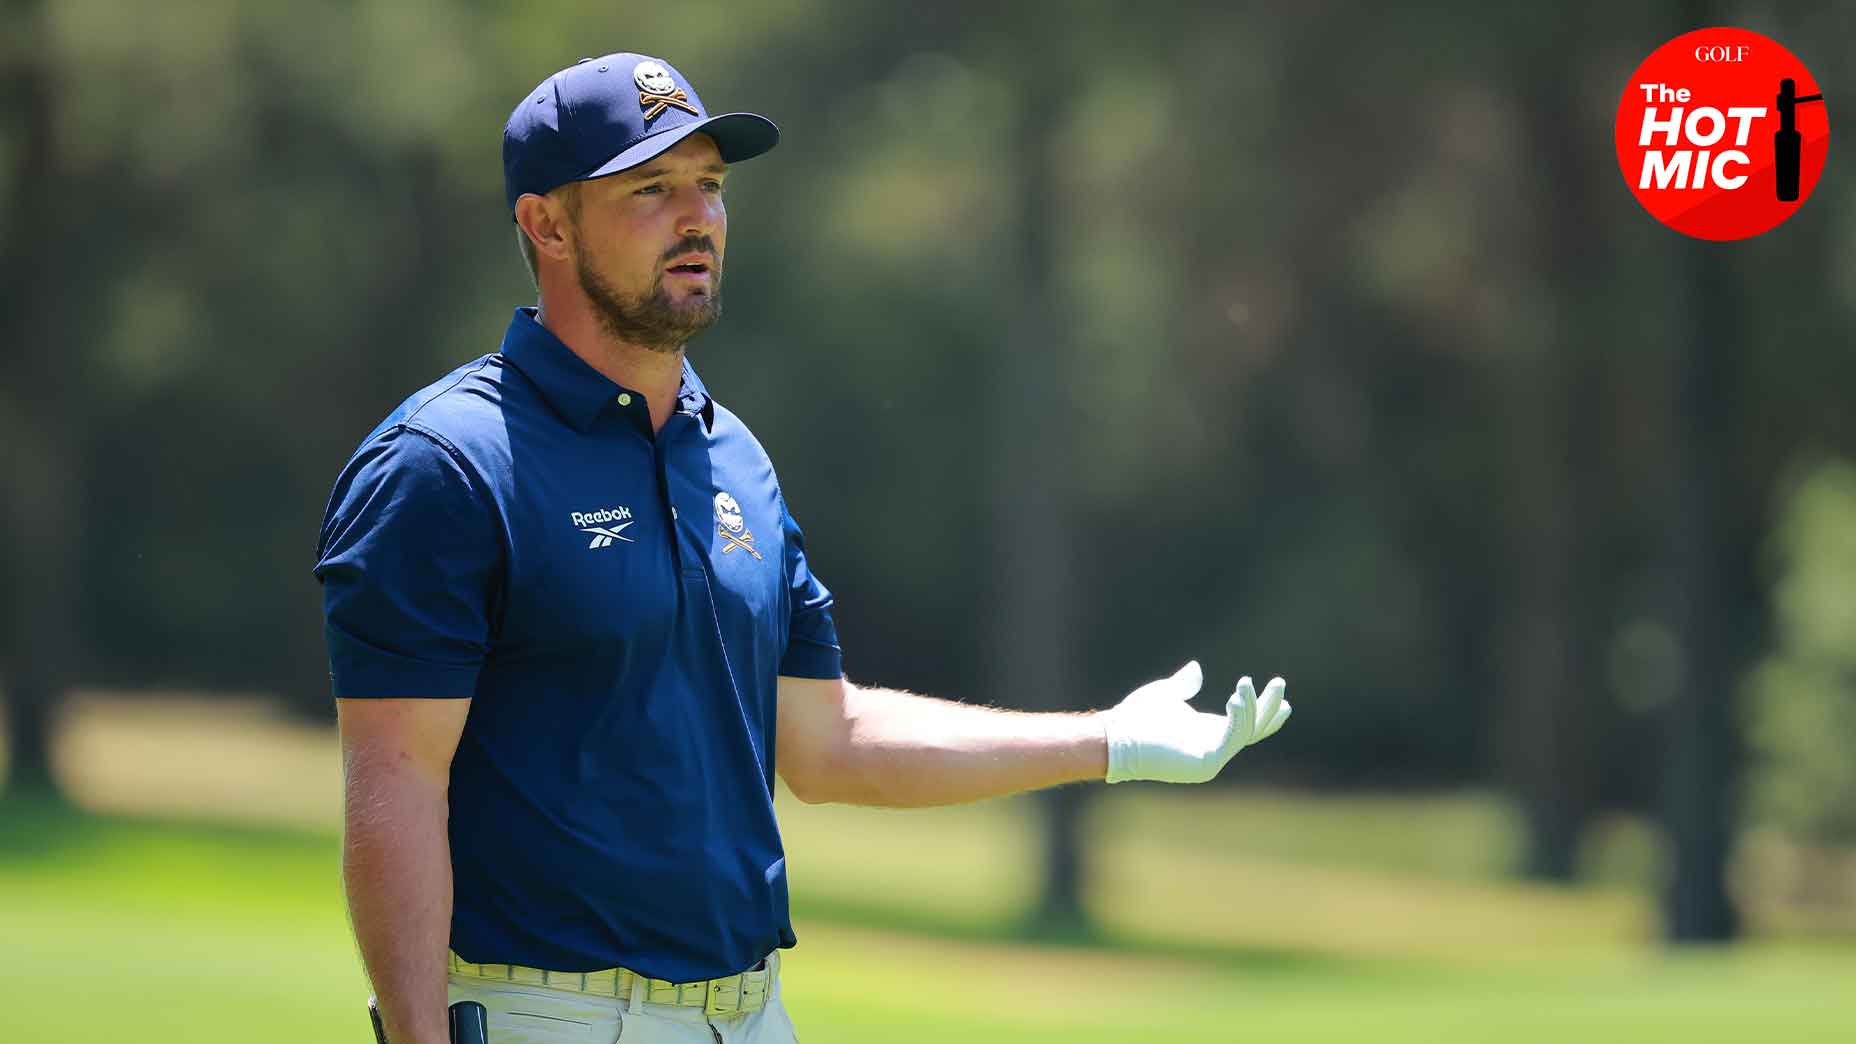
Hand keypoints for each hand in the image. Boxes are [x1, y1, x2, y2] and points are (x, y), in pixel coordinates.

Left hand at [1101, 662, 1289, 783]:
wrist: (1117, 737)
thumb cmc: (1135, 718)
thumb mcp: (1165, 694)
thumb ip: (1183, 684)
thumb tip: (1196, 669)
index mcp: (1208, 732)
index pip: (1246, 724)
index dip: (1265, 711)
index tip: (1284, 697)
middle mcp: (1214, 746)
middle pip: (1254, 728)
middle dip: (1269, 707)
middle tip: (1279, 682)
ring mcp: (1212, 758)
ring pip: (1245, 731)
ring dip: (1252, 707)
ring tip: (1245, 684)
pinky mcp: (1206, 763)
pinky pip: (1231, 738)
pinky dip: (1239, 718)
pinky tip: (1238, 698)